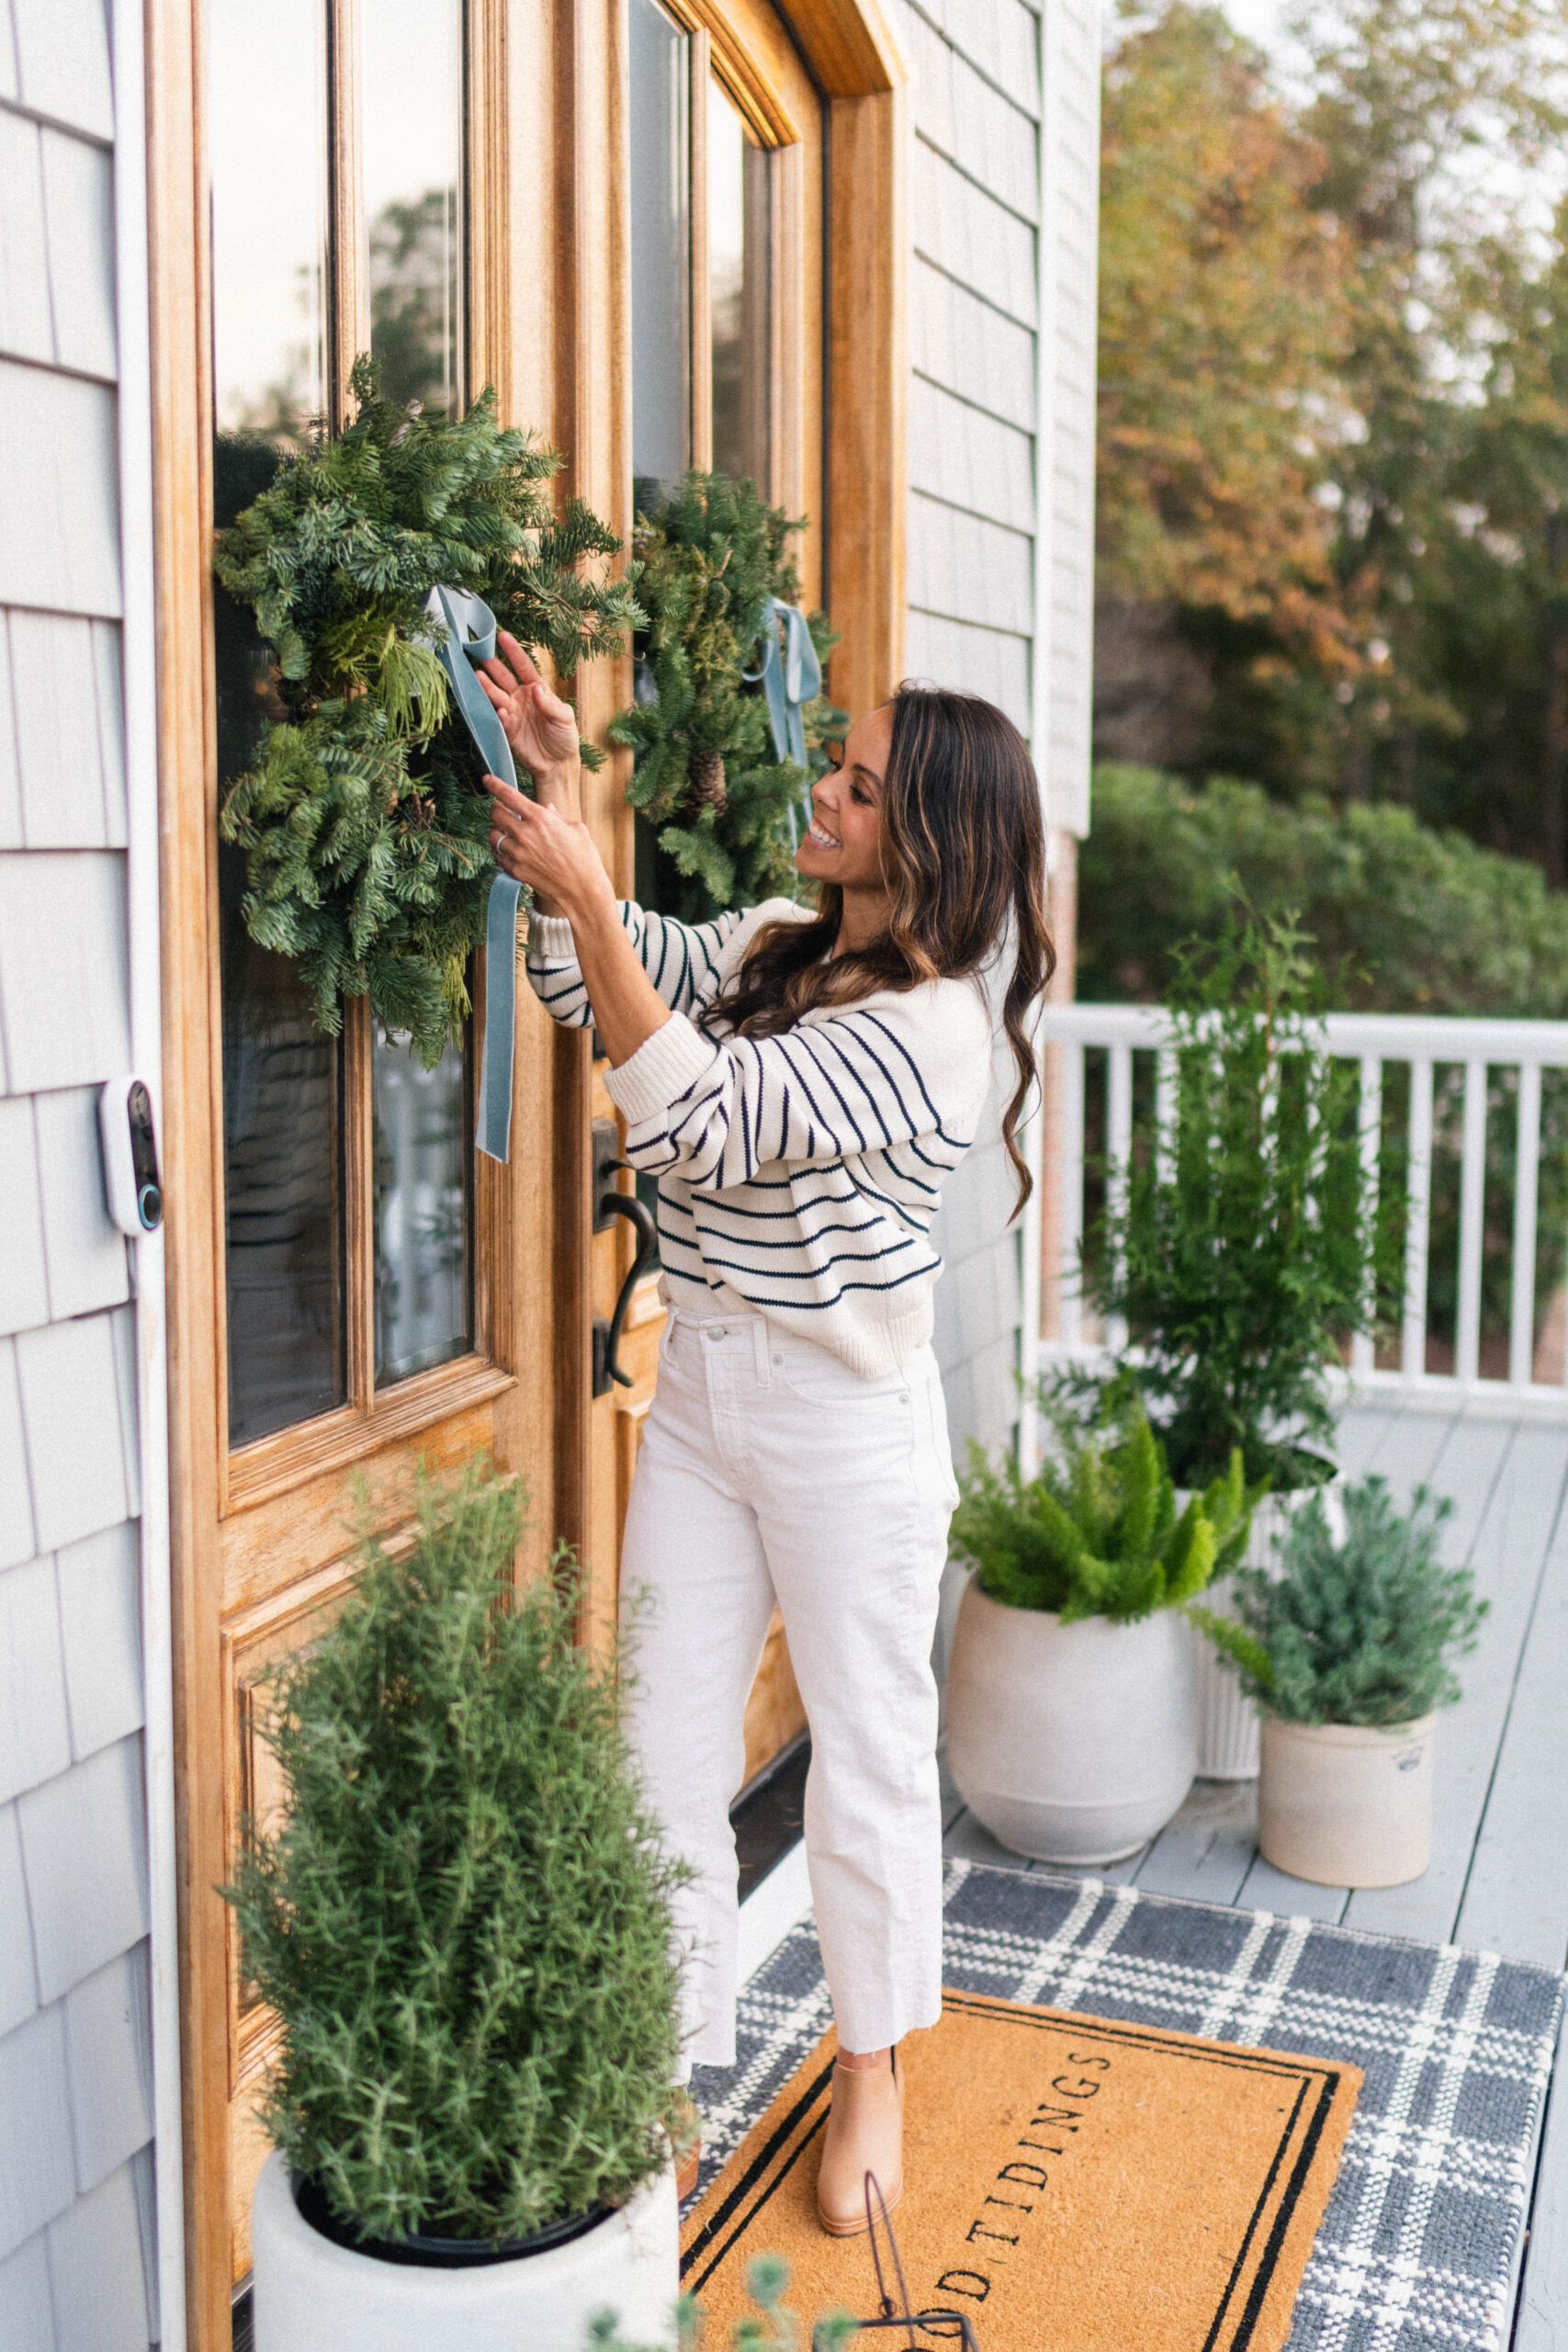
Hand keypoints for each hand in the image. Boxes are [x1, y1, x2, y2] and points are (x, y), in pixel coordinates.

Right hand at [476, 631, 580, 810]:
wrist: (558, 765)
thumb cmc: (565, 737)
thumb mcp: (565, 718)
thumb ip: (551, 704)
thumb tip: (536, 689)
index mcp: (537, 690)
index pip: (523, 666)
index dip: (513, 651)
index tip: (502, 636)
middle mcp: (521, 698)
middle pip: (504, 677)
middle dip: (492, 664)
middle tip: (479, 651)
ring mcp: (513, 713)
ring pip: (497, 695)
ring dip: (488, 687)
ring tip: (478, 676)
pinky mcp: (508, 730)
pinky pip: (500, 720)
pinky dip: (500, 715)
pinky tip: (501, 711)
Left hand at [485, 773, 615, 922]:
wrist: (583, 890)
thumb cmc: (585, 858)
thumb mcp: (576, 829)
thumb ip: (556, 816)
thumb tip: (547, 808)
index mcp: (541, 819)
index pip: (510, 796)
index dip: (495, 785)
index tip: (487, 779)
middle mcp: (526, 834)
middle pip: (495, 814)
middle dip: (496, 809)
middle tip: (500, 810)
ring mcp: (519, 854)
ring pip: (493, 836)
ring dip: (496, 831)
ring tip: (504, 832)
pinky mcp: (516, 870)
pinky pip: (498, 856)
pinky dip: (499, 850)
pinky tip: (507, 850)